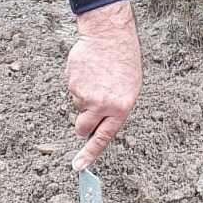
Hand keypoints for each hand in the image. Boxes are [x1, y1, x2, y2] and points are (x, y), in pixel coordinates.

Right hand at [67, 0, 141, 170]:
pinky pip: (72, 90)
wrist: (109, 35)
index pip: (103, 138)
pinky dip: (78, 82)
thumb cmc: (123, 60)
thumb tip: (99, 126)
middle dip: (83, 123)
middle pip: (83, 127)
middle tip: (90, 106)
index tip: (78, 167)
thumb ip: (115, 109)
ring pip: (77, 105)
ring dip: (84, 96)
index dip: (89, 154)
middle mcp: (102, 104)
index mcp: (121, 107)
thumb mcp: (129, 87)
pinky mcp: (72, 83)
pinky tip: (89, 69)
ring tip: (97, 76)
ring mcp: (85, 94)